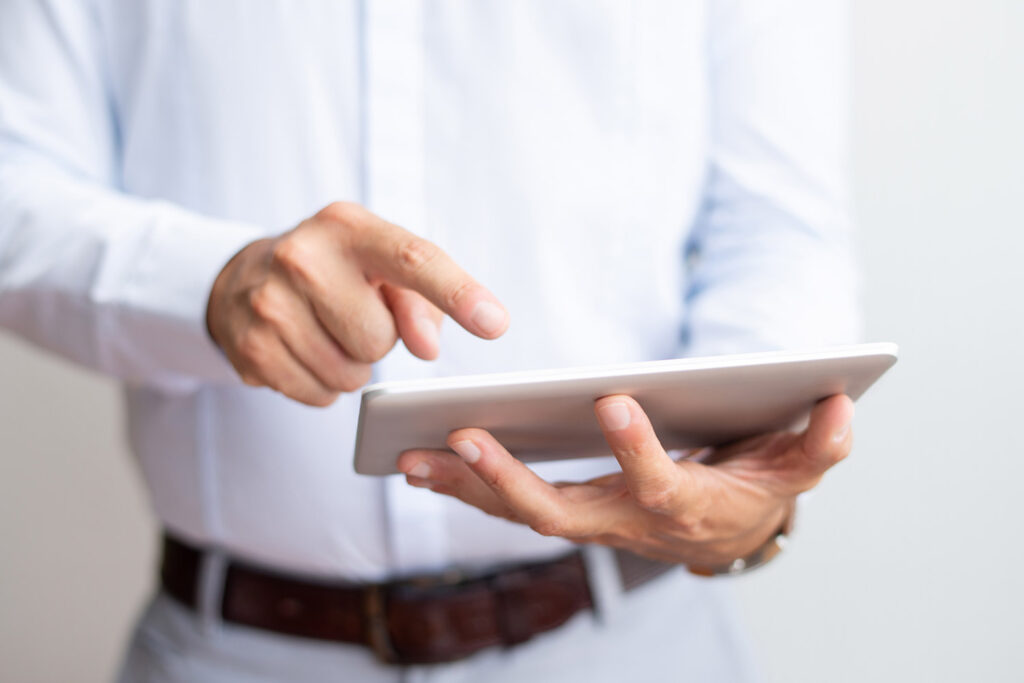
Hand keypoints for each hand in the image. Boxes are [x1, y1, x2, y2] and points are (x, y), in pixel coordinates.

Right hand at [207, 202, 508, 405]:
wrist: (244, 278)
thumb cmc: (336, 271)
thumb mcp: (381, 267)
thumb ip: (420, 300)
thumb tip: (427, 348)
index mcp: (348, 227)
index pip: (414, 260)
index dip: (458, 294)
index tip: (495, 323)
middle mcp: (302, 256)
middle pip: (379, 337)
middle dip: (377, 338)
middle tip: (351, 313)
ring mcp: (269, 303)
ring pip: (350, 375)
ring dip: (350, 365)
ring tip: (325, 331)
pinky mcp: (251, 347)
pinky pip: (319, 395)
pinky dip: (321, 383)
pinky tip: (303, 350)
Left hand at [396, 394, 853, 566]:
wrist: (724, 532)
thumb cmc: (755, 490)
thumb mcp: (797, 468)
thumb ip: (820, 442)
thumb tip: (840, 403)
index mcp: (683, 506)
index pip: (657, 482)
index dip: (638, 449)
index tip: (612, 400)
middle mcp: (625, 522)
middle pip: (560, 511)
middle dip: (509, 478)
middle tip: (461, 435)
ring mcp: (590, 520)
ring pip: (519, 511)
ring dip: (466, 484)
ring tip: (409, 453)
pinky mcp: (567, 509)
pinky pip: (508, 503)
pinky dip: (467, 484)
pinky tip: (423, 458)